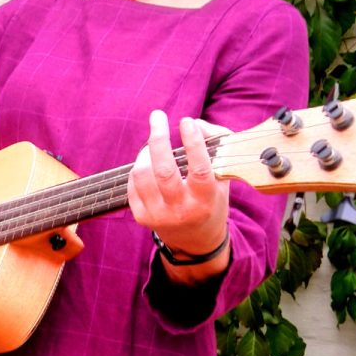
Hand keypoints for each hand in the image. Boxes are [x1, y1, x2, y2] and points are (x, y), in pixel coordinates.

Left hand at [127, 110, 230, 257]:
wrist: (195, 240)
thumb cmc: (211, 198)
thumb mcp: (223, 176)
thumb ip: (215, 145)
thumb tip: (194, 123)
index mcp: (205, 200)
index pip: (200, 170)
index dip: (193, 143)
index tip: (187, 121)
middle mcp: (181, 210)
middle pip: (164, 170)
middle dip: (158, 138)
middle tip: (158, 116)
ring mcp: (159, 215)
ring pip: (143, 175)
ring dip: (146, 151)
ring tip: (154, 142)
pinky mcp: (141, 217)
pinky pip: (132, 184)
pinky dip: (139, 166)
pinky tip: (148, 161)